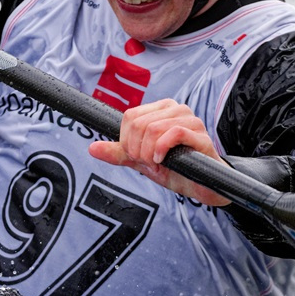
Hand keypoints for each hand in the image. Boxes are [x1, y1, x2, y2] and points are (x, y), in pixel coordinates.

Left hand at [88, 99, 231, 206]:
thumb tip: (92, 148)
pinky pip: (174, 133)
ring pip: (154, 128)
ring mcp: (190, 120)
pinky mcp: (200, 134)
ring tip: (157, 162)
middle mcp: (176, 109)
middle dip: (137, 149)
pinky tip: (163, 160)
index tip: (137, 156)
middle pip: (138, 123)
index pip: (129, 117)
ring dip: (148, 152)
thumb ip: (119, 153)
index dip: (127, 141)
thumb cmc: (176, 170)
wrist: (202, 186)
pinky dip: (162, 150)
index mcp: (161, 110)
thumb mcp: (142, 161)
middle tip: (148, 162)